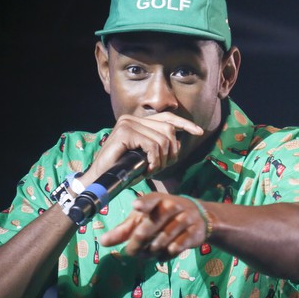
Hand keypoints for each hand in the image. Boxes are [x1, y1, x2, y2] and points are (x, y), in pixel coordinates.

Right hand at [83, 113, 203, 182]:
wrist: (100, 180)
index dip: (185, 124)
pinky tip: (148, 169)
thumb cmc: (122, 171)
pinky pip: (152, 145)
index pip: (167, 117)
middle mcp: (132, 119)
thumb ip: (159, 147)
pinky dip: (154, 160)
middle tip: (163, 166)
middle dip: (172, 150)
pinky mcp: (125, 132)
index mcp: (138, 122)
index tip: (198, 132)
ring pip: (162, 139)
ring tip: (152, 170)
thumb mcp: (145, 157)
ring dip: (162, 159)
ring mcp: (128, 123)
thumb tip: (180, 142)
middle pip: (168, 129)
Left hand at [100, 193, 209, 259]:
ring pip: (161, 241)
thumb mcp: (145, 217)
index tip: (135, 206)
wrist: (199, 217)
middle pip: (149, 228)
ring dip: (150, 252)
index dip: (143, 204)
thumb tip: (103, 242)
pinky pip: (175, 249)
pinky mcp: (194, 233)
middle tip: (131, 252)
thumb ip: (124, 230)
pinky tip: (162, 255)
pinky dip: (165, 255)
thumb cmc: (164, 216)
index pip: (150, 200)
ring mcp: (185, 219)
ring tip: (146, 254)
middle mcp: (172, 206)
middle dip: (137, 244)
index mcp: (157, 200)